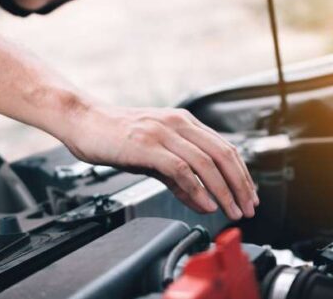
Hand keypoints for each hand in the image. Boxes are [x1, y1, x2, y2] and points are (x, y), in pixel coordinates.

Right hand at [61, 104, 258, 219]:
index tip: (249, 196)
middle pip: (222, 154)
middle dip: (240, 185)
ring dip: (223, 190)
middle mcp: (177, 123)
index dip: (242, 174)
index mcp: (184, 122)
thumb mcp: (153, 157)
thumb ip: (180, 179)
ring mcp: (162, 132)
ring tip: (231, 211)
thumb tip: (205, 201)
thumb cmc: (115, 137)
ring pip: (206, 162)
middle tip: (247, 208)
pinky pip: (181, 168)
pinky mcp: (147, 145)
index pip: (225, 148)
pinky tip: (205, 204)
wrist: (83, 121)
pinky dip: (197, 188)